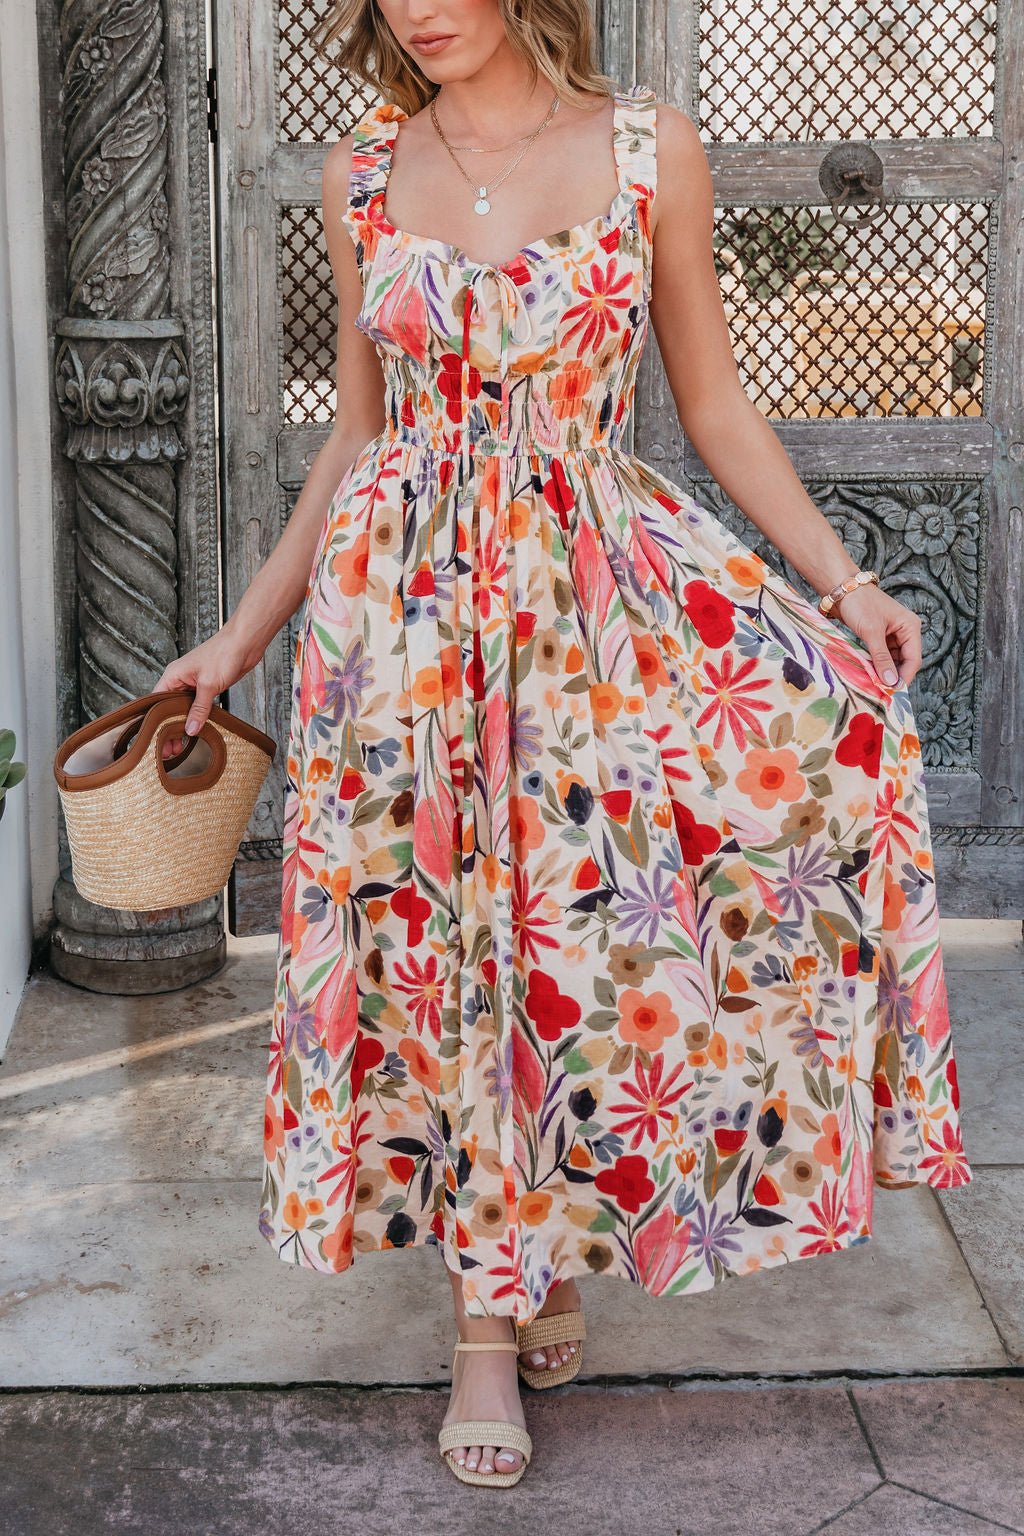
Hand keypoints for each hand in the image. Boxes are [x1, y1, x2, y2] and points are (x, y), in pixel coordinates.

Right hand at [151, 625, 258, 760]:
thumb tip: (190, 728)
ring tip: (181, 746)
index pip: (156, 702)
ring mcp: (194, 684)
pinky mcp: (208, 687)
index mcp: (173, 676)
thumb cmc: (224, 653)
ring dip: (183, 725)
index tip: (155, 740)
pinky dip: (197, 717)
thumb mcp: (208, 684)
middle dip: (168, 728)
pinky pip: (198, 706)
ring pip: (183, 708)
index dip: (155, 722)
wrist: (245, 643)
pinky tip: (197, 731)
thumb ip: (199, 708)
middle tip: (169, 750)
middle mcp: (180, 680)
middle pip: (168, 708)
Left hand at [831, 584, 922, 687]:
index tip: (894, 692)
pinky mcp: (879, 637)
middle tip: (882, 692)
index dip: (905, 677)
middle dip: (894, 676)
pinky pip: (882, 656)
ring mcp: (892, 635)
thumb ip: (881, 657)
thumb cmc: (860, 604)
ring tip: (874, 685)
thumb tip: (890, 682)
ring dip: (884, 672)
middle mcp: (904, 632)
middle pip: (905, 662)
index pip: (914, 659)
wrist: (842, 589)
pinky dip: (876, 665)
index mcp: (910, 627)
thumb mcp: (871, 632)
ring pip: (892, 661)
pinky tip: (869, 674)